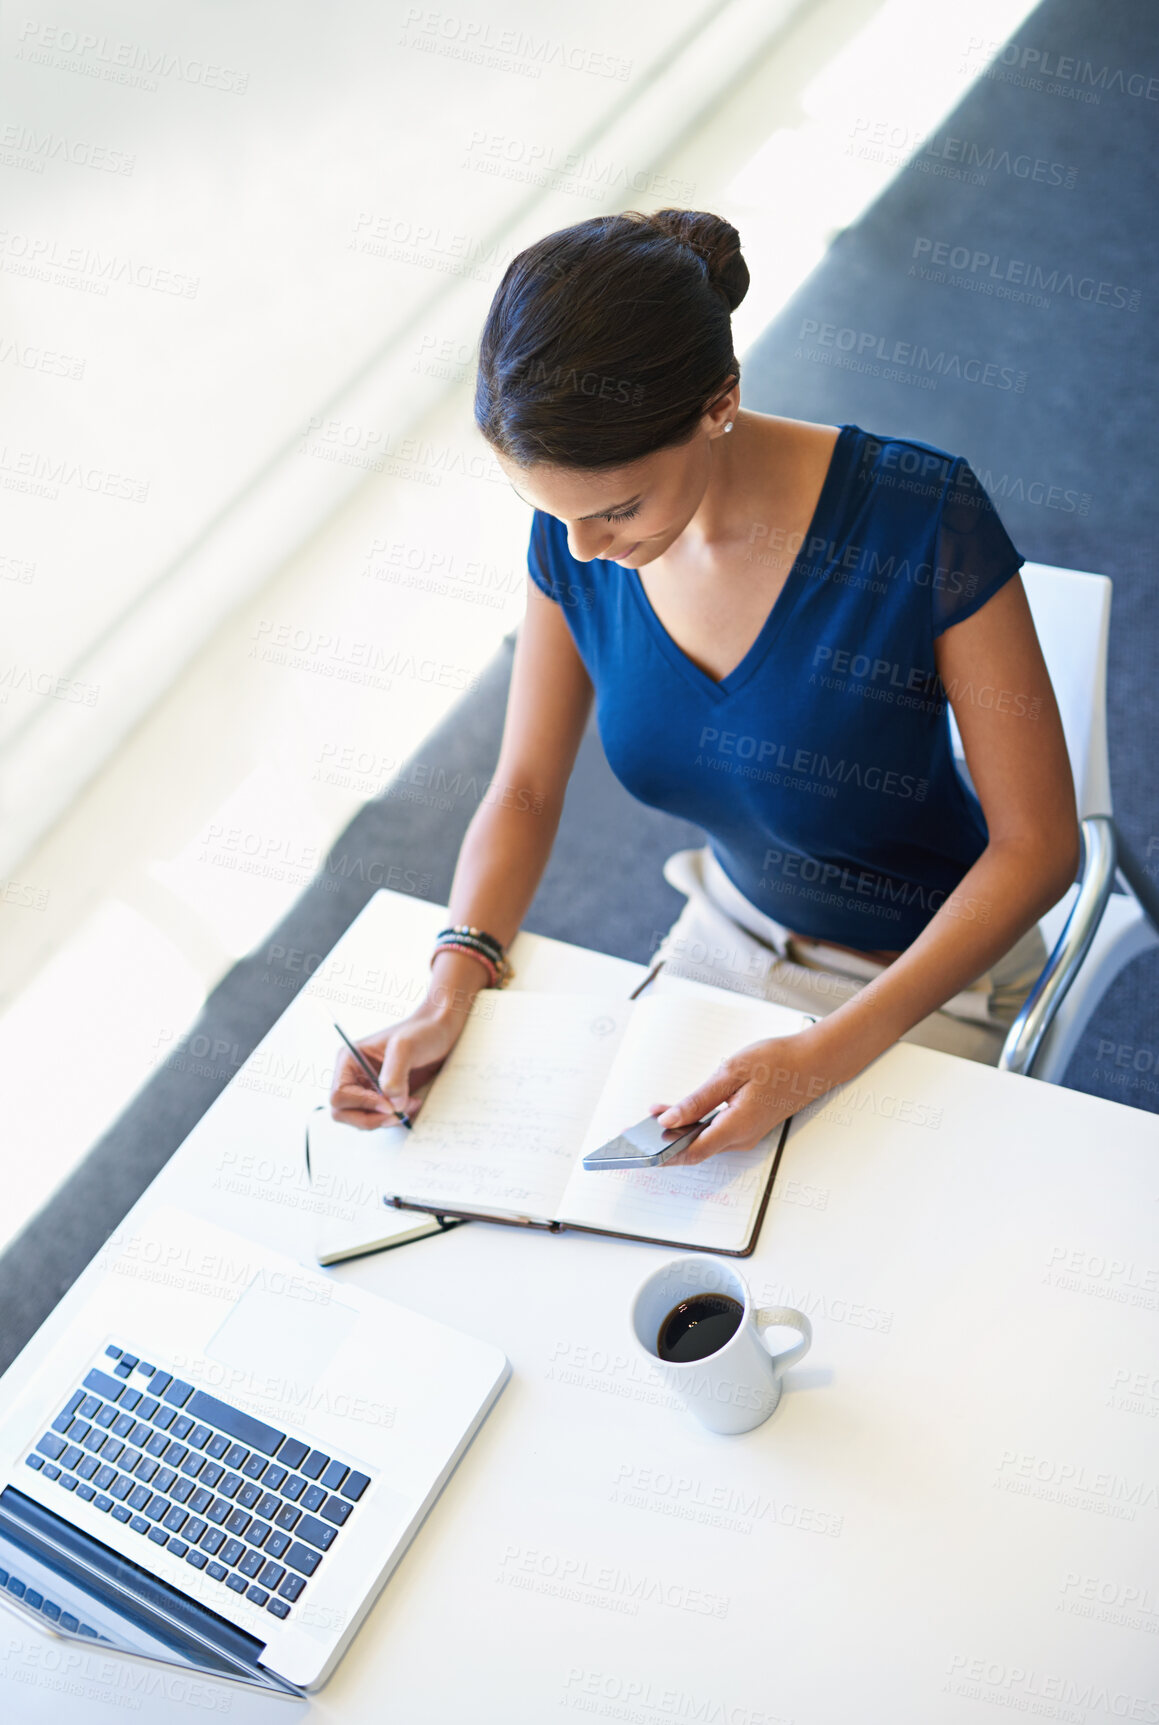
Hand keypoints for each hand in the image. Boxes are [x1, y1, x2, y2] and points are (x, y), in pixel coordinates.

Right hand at [329, 1004, 464, 1130]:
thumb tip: (391, 1103)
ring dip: (385, 1119)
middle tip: (396, 1113)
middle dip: (370, 1118)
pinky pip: (379, 1118)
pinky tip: (411, 1103)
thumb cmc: (421, 1031)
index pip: (339, 1095)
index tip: (388, 1104)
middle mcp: (354, 1076)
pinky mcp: (382, 1098)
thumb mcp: (406, 1046)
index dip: (361, 1104)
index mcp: (349, 1060)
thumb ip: (395, 1074)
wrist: (439, 1034)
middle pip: (343, 1113)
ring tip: (408, 1104)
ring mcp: (367, 1088)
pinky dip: (394, 1118)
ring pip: (360, 1119)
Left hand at [650, 1032, 833, 1164]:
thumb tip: (669, 1119)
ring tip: (649, 1117)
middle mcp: (740, 1138)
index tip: (635, 1153)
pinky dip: (694, 1125)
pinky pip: (714, 1132)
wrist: (815, 1062)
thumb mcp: (731, 1072)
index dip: (660, 1156)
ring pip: (703, 1140)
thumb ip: (698, 1099)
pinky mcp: (747, 1126)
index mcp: (735, 1127)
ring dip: (677, 1132)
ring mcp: (745, 1134)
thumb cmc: (778, 1062)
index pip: (689, 1153)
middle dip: (662, 1143)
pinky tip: (679, 1111)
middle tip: (631, 1133)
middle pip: (693, 1149)